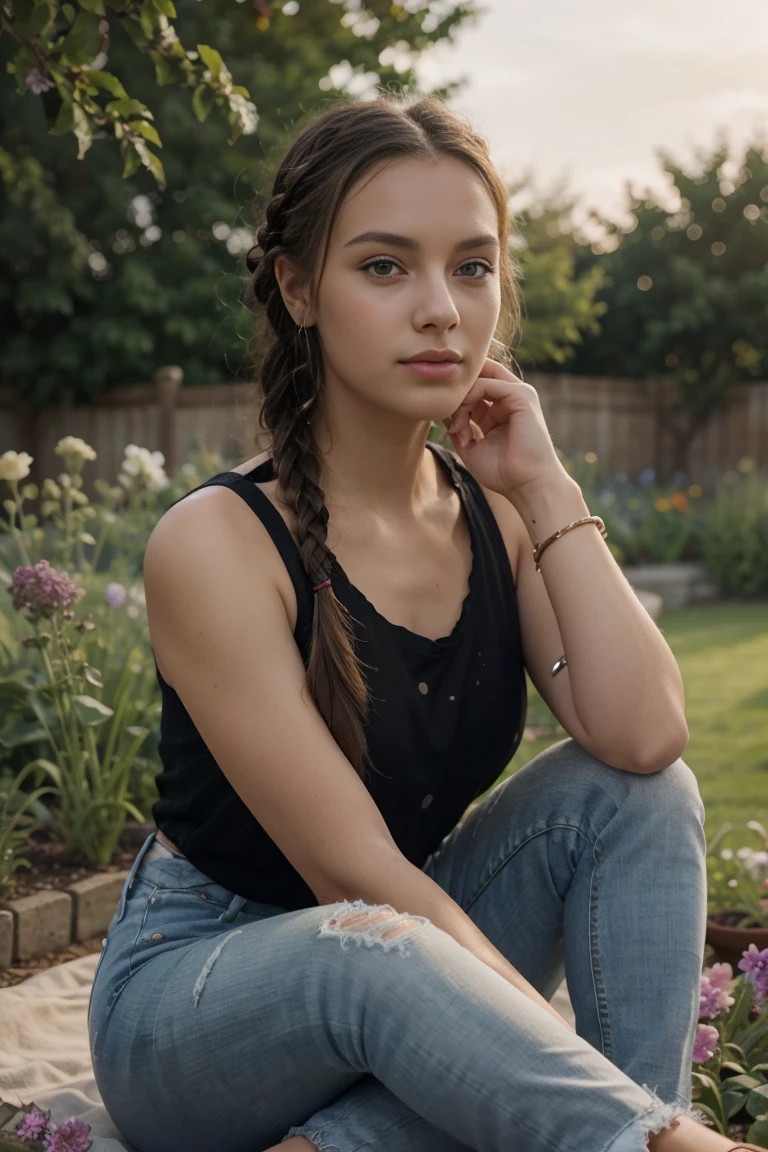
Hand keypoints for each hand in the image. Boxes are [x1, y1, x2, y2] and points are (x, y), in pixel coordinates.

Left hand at [441, 359, 566, 497]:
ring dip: (460, 400)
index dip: (456, 395)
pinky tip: (462, 420)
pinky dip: (468, 399)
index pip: (477, 386)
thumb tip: (443, 414)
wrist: (528, 486)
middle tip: (447, 419)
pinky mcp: (522, 396)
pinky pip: (486, 384)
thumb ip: (459, 430)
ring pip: (479, 381)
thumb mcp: (472, 450)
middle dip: (457, 394)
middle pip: (478, 377)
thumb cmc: (504, 474)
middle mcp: (512, 398)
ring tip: (456, 426)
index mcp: (502, 410)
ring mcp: (519, 395)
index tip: (442, 417)